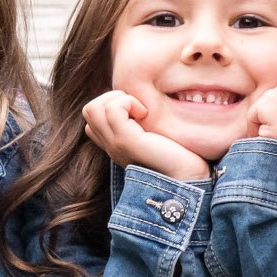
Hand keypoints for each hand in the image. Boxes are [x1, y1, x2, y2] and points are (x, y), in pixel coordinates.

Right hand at [82, 90, 210, 180]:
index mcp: (114, 143)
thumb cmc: (179, 156)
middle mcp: (110, 145)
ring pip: (94, 107)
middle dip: (112, 97)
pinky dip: (129, 102)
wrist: (187, 179)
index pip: (92, 116)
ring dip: (120, 99)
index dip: (112, 103)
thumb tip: (144, 100)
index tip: (137, 110)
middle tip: (138, 108)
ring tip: (141, 111)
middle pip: (89, 109)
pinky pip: (112, 109)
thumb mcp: (154, 134)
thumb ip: (142, 122)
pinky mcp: (125, 141)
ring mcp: (114, 144)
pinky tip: (146, 114)